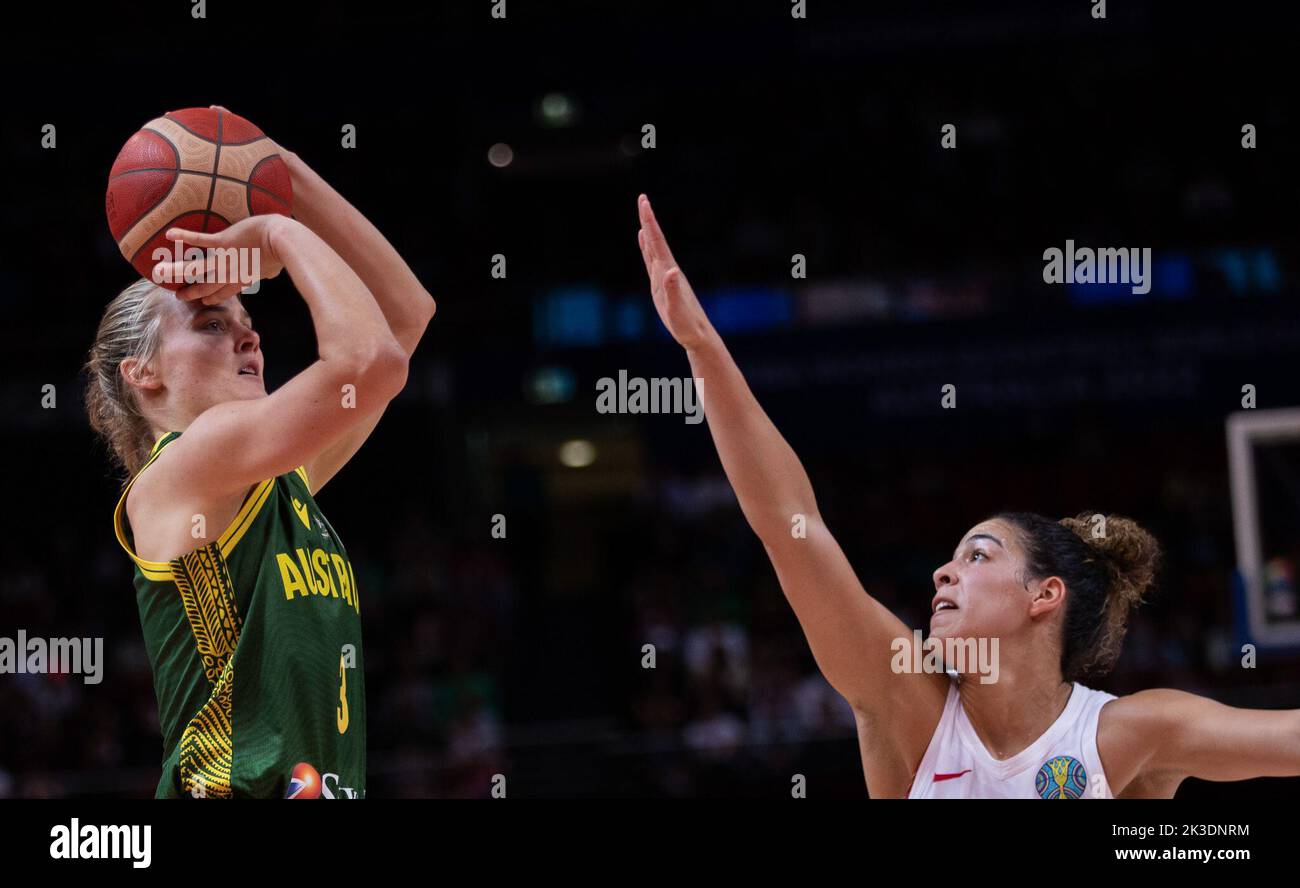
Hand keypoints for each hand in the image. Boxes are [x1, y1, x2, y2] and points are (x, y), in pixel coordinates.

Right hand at [153, 215, 289, 304]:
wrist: (280, 239)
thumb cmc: (281, 251)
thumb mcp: (273, 267)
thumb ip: (267, 270)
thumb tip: (271, 271)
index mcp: (242, 278)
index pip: (224, 291)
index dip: (212, 297)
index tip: (203, 301)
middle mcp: (230, 273)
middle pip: (206, 285)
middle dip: (191, 292)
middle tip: (177, 295)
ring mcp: (224, 259)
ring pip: (196, 268)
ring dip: (176, 270)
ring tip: (159, 273)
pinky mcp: (222, 243)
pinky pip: (200, 240)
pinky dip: (185, 237)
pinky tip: (169, 234)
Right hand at [637, 194, 713, 350]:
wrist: (697, 335)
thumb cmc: (687, 325)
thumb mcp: (677, 309)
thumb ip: (673, 290)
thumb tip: (671, 270)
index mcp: (669, 272)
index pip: (658, 242)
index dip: (650, 222)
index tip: (644, 202)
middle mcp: (668, 270)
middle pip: (656, 240)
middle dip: (648, 219)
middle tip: (642, 198)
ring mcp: (665, 276)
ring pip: (654, 248)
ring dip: (648, 231)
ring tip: (643, 214)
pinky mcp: (662, 285)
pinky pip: (652, 260)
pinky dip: (647, 247)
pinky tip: (644, 240)